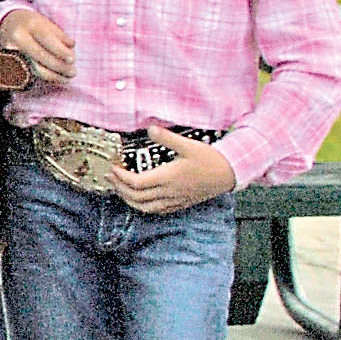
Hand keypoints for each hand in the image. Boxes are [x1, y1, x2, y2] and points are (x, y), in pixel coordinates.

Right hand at [0, 10, 75, 85]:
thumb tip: (71, 47)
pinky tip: (55, 79)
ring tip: (67, 78)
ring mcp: (11, 50)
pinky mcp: (8, 61)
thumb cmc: (33, 24)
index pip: (46, 39)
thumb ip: (60, 35)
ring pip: (33, 67)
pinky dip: (44, 77)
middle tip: (73, 72)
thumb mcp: (47, 23)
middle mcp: (18, 37)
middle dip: (58, 66)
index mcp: (30, 24)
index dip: (60, 51)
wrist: (7, 25)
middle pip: (39, 55)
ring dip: (53, 76)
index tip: (72, 60)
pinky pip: (28, 73)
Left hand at [115, 129, 238, 213]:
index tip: (113, 168)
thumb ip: (167, 138)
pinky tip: (140, 199)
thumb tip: (150, 128)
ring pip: (145, 208)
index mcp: (168, 178)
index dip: (121, 177)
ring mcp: (175, 200)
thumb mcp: (188, 145)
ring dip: (128, 200)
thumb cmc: (210, 159)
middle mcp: (169, 192)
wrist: (230, 173)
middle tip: (110, 178)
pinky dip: (143, 207)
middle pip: (136, 197)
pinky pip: (157, 211)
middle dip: (119, 188)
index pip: (136, 183)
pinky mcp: (181, 204)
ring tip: (119, 189)